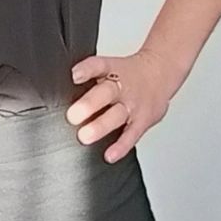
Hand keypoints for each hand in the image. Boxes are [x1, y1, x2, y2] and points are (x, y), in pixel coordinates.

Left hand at [65, 48, 178, 163]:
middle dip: (89, 105)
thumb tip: (60, 84)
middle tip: (72, 116)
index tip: (74, 75)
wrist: (160, 73)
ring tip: (84, 136)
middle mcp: (122, 86)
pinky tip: (109, 155)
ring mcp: (133, 104)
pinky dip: (120, 146)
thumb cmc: (127, 73)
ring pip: (117, 115)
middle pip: (106, 93)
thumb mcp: (109, 66)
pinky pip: (131, 135)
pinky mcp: (142, 121)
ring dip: (100, 127)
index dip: (86, 69)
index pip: (99, 65)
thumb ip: (89, 74)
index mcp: (112, 69)